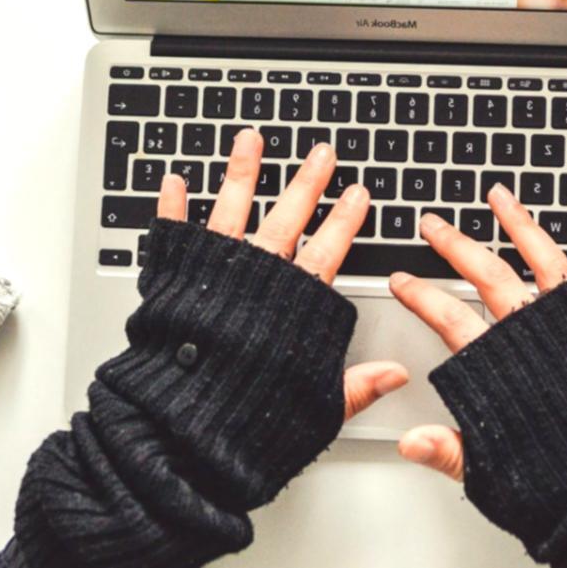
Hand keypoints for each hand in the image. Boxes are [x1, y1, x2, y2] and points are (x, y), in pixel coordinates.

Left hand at [156, 128, 408, 421]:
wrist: (180, 429)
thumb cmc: (243, 422)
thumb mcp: (314, 407)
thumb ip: (355, 385)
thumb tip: (394, 374)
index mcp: (291, 306)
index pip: (328, 250)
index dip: (345, 220)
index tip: (358, 193)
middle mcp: (254, 280)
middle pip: (287, 218)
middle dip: (307, 182)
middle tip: (321, 153)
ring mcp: (213, 274)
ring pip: (231, 210)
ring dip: (242, 172)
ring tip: (250, 138)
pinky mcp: (173, 281)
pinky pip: (172, 234)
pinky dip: (172, 206)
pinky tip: (175, 180)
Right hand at [389, 184, 566, 478]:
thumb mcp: (495, 474)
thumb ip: (451, 451)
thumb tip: (411, 442)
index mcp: (503, 367)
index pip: (449, 319)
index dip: (421, 296)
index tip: (403, 280)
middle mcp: (537, 334)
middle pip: (488, 275)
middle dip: (457, 245)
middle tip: (435, 224)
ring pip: (542, 258)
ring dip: (519, 225)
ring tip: (500, 197)